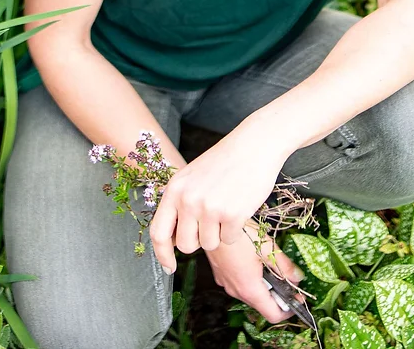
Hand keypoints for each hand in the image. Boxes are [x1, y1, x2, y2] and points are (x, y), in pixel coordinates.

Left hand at [148, 124, 288, 272]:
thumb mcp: (192, 177)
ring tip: (227, 206)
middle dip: (200, 240)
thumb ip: (179, 204)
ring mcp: (210, 208)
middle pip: (186, 246)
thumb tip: (172, 240)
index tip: (170, 267)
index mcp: (175, 189)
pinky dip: (236, 229)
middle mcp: (188, 200)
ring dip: (220, 233)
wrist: (254, 145)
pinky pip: (230, 240)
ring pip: (209, 245)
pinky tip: (240, 206)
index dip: (162, 255)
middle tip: (212, 221)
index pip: (158, 233)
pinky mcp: (232, 214)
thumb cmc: (224, 162)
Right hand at [205, 218, 305, 324]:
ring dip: (263, 286)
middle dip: (277, 295)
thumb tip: (298, 277)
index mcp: (250, 289)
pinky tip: (253, 260)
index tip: (298, 298)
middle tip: (288, 279)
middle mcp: (236, 291)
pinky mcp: (220, 275)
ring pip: (250, 294)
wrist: (213, 223)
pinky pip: (238, 284)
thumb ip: (285, 266)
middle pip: (262, 305)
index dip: (289, 310)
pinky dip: (250, 279)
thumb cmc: (240, 233)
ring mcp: (226, 284)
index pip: (273, 315)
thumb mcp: (268, 247)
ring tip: (269, 265)